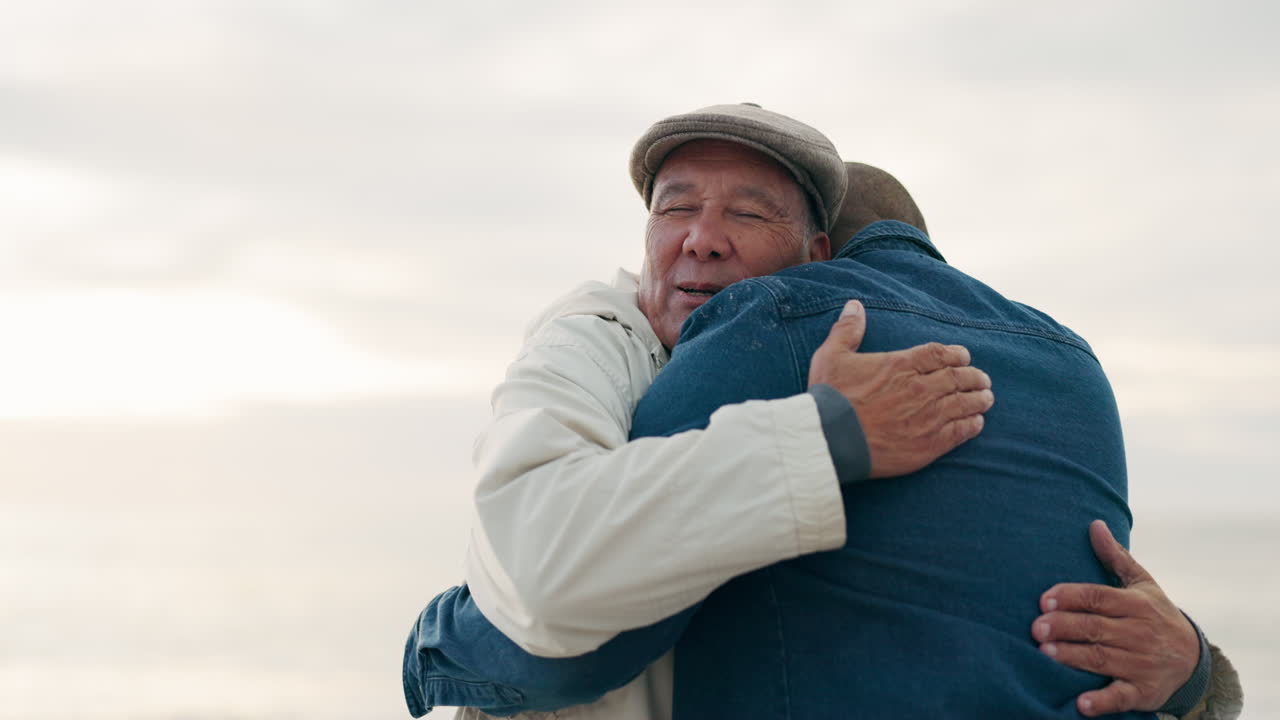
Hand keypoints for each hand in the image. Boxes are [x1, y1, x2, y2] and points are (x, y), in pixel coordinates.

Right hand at [807, 299, 992, 477]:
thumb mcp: (831, 356)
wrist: (830, 439)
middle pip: (958, 378)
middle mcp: (921, 388)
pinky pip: (960, 432)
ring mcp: (928, 417)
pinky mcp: (929, 444)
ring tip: (986, 399)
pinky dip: (972, 425)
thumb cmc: (830, 398)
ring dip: (978, 400)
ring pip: (965, 404)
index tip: (964, 356)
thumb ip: (847, 330)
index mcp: (901, 365)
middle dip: (974, 377)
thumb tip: (854, 305)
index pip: (940, 354)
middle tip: (982, 380)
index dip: (956, 354)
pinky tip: (976, 423)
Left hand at [1032, 520, 1199, 716]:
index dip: (1071, 598)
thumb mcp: (1142, 584)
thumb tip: (1094, 524)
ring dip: (1074, 657)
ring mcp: (1142, 664)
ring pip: (1103, 659)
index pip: (1098, 598)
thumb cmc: (1155, 614)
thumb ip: (1115, 557)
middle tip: (1036, 628)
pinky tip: (1080, 704)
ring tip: (1045, 653)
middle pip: (1096, 628)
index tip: (1043, 600)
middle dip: (1065, 627)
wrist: (1194, 658)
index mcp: (1136, 604)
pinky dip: (1102, 701)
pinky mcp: (1144, 692)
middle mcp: (1140, 633)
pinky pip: (1121, 697)